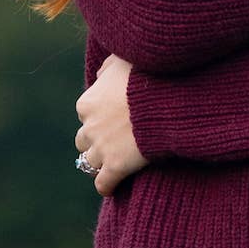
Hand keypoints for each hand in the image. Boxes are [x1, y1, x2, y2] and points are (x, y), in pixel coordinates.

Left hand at [74, 52, 149, 194]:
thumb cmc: (147, 76)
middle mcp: (89, 127)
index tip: (113, 118)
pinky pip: (103, 184)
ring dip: (100, 163)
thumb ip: (107, 68)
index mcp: (87, 103)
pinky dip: (106, 186)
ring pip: (89, 163)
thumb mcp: (123, 61)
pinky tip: (113, 186)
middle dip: (96, 140)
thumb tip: (100, 76)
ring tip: (114, 163)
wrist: (165, 99)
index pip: (85, 114)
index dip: (100, 116)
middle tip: (113, 140)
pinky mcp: (116, 167)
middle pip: (83, 140)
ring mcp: (102, 149)